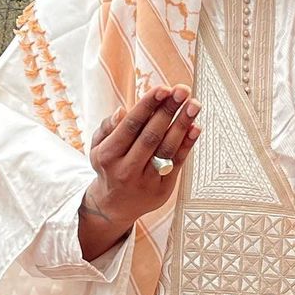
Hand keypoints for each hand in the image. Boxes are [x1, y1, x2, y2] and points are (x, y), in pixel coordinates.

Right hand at [85, 83, 201, 228]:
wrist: (114, 206)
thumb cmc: (109, 166)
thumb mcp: (98, 147)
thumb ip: (107, 127)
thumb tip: (122, 111)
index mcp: (108, 155)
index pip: (131, 126)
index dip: (148, 106)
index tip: (163, 89)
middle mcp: (126, 170)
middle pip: (151, 136)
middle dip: (169, 111)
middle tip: (182, 90)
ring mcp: (146, 182)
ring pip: (167, 149)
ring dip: (183, 124)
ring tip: (194, 104)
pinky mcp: (162, 190)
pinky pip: (177, 163)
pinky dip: (187, 144)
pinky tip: (196, 126)